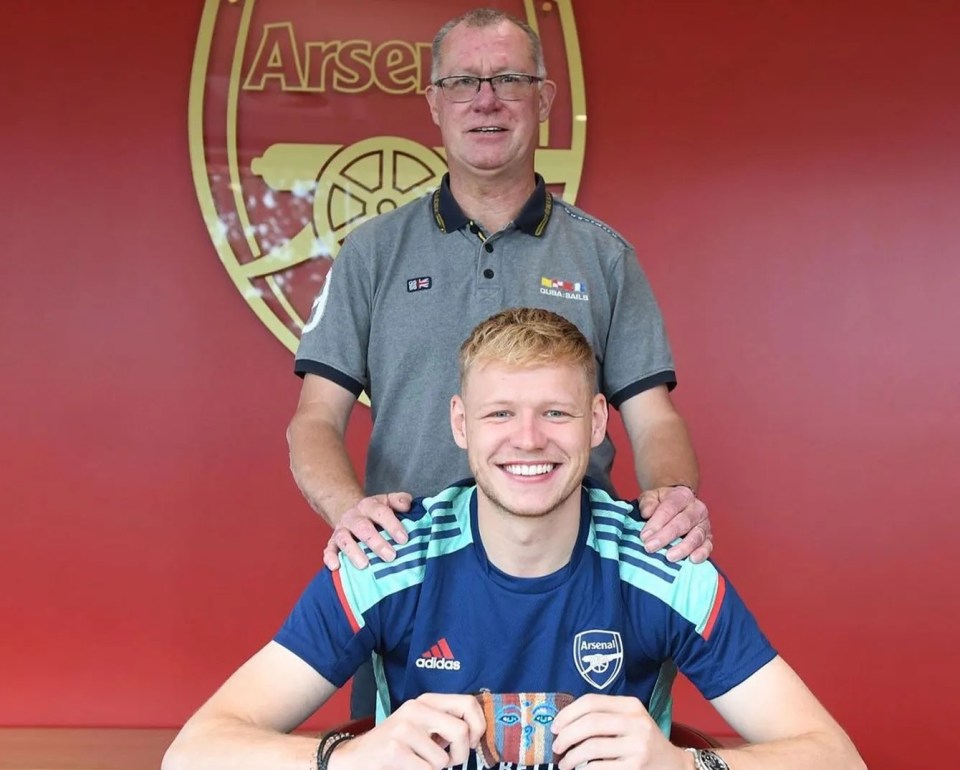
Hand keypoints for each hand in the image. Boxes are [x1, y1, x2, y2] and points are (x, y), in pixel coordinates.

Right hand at [324, 492, 412, 570]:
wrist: (351, 513)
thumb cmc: (375, 512)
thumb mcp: (388, 501)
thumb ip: (400, 500)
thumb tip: (407, 505)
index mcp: (369, 506)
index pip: (381, 513)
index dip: (392, 525)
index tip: (404, 539)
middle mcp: (353, 516)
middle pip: (363, 528)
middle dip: (376, 543)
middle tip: (390, 556)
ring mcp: (341, 529)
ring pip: (344, 539)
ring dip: (354, 552)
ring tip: (364, 565)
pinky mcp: (332, 542)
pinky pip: (329, 549)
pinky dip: (330, 557)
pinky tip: (336, 567)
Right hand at [329, 693, 483, 769]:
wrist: (354, 758)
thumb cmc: (395, 745)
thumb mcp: (420, 725)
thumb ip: (444, 724)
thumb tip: (476, 732)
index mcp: (426, 701)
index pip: (468, 703)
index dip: (478, 726)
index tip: (471, 742)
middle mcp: (416, 709)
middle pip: (461, 731)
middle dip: (461, 754)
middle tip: (450, 762)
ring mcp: (404, 729)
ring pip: (443, 759)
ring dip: (436, 769)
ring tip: (418, 764)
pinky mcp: (395, 750)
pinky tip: (407, 769)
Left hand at [551, 693, 689, 769]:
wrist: (673, 765)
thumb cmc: (643, 740)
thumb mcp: (630, 720)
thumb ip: (604, 716)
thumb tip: (563, 722)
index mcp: (631, 706)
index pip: (591, 702)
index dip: (567, 713)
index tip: (555, 726)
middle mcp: (636, 723)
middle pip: (589, 723)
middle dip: (566, 736)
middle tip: (557, 746)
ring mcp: (637, 747)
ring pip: (591, 747)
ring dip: (571, 757)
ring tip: (564, 763)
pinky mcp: (635, 768)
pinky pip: (599, 768)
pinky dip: (584, 769)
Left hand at [638, 485, 711, 562]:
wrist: (676, 504)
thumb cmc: (661, 502)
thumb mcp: (651, 497)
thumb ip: (647, 503)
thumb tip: (646, 513)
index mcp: (682, 495)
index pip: (669, 508)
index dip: (656, 523)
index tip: (644, 536)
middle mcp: (697, 508)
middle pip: (682, 522)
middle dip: (665, 536)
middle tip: (650, 547)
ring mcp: (704, 523)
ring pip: (696, 536)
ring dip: (683, 548)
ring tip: (669, 557)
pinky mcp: (708, 538)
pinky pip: (708, 546)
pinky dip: (702, 554)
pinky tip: (692, 560)